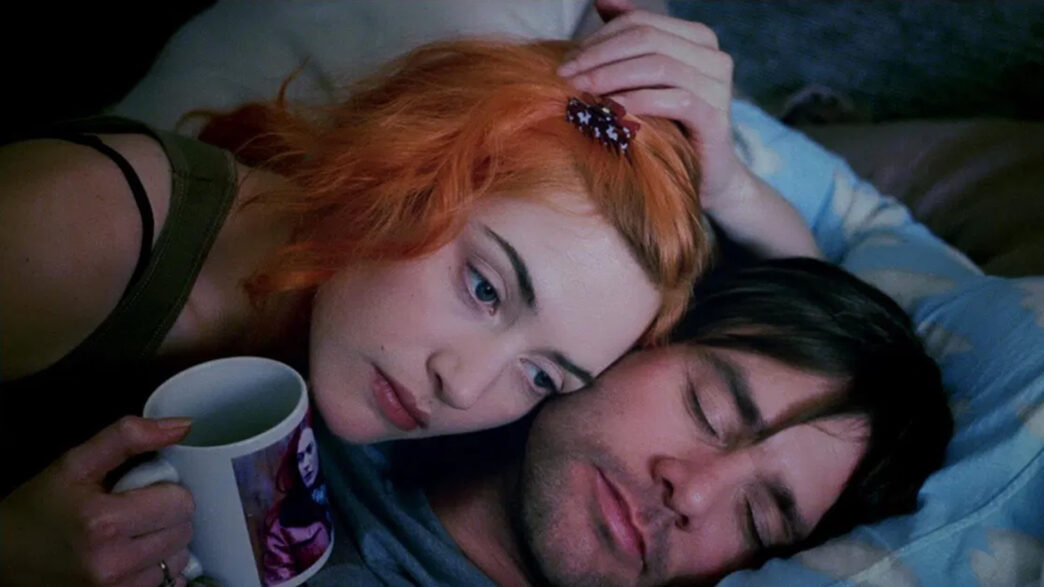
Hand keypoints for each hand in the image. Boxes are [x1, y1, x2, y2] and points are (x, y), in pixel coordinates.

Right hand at [0, 416, 194, 585]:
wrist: (4, 558)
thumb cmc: (39, 508)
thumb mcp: (75, 463)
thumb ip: (129, 437)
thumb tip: (183, 426)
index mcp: (104, 523)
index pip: (181, 502)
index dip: (168, 489)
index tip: (146, 489)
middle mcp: (113, 563)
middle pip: (184, 530)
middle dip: (168, 514)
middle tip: (138, 509)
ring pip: (179, 558)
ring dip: (166, 543)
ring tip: (134, 532)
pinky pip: (168, 583)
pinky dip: (158, 568)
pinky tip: (134, 555)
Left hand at [559, 0, 751, 212]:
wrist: (706, 176)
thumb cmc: (669, 126)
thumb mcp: (646, 81)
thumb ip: (629, 42)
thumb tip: (602, 0)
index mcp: (697, 38)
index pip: (640, 22)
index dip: (600, 38)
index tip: (567, 61)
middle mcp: (713, 55)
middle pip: (647, 39)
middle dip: (599, 55)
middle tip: (566, 76)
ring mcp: (719, 85)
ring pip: (658, 65)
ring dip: (611, 77)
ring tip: (580, 92)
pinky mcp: (716, 117)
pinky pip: (674, 100)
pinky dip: (637, 102)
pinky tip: (610, 111)